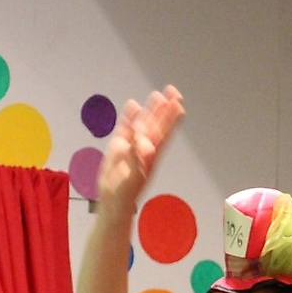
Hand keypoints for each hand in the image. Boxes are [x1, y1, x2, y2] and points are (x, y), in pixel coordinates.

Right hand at [98, 86, 184, 217]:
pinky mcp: (119, 146)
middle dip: (164, 109)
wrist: (113, 201)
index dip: (171, 118)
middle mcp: (145, 147)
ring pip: (142, 123)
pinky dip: (129, 117)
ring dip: (149, 110)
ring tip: (157, 95)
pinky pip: (125, 128)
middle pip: (156, 124)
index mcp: (152, 154)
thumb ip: (137, 157)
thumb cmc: (125, 192)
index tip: (178, 104)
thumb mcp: (132, 175)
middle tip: (173, 92)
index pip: (164, 132)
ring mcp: (132, 145)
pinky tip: (132, 105)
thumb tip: (145, 141)